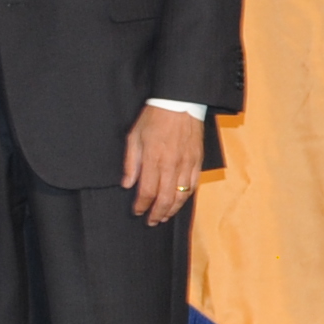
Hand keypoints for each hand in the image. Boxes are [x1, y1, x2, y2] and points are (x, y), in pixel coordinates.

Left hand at [121, 104, 201, 225]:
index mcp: (153, 159)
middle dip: (157, 214)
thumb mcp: (134, 136)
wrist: (180, 102)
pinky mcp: (197, 161)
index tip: (137, 211)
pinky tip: (179, 202)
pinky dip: (186, 197)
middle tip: (151, 221)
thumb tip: (126, 184)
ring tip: (164, 217)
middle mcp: (171, 165)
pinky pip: (193, 185)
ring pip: (181, 196)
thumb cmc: (155, 117)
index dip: (141, 205)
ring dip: (172, 210)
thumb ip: (130, 162)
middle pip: (165, 199)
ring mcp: (186, 164)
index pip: (146, 191)